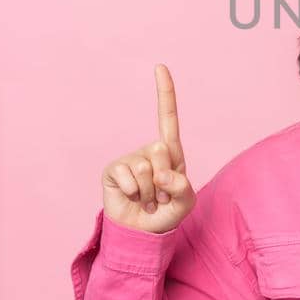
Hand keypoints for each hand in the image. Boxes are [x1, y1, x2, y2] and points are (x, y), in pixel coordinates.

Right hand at [101, 64, 196, 233]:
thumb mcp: (184, 203)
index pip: (168, 118)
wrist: (141, 233)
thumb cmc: (166, 213)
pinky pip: (128, 175)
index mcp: (171, 153)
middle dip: (164, 180)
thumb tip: (162, 175)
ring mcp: (130, 159)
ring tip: (147, 200)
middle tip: (159, 196)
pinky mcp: (114, 170)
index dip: (165, 92)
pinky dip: (133, 192)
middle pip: (161, 150)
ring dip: (149, 192)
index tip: (160, 66)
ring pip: (146, 167)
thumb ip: (182, 188)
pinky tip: (131, 198)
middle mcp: (149, 151)